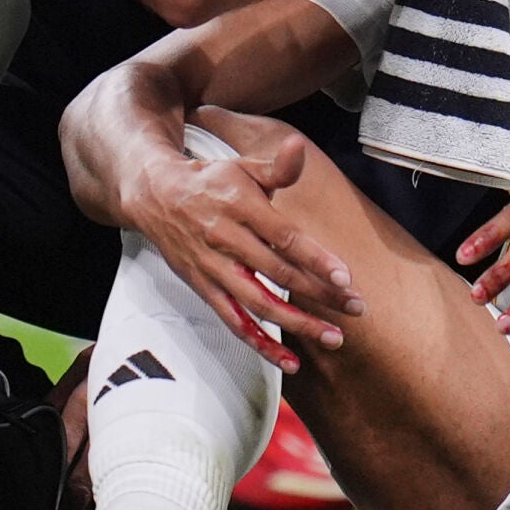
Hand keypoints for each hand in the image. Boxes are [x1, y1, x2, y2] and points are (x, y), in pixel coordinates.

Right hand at [123, 131, 361, 372]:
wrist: (153, 195)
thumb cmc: (209, 181)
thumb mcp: (242, 166)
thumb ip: (276, 166)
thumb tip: (298, 148)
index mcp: (240, 206)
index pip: (283, 237)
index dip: (315, 259)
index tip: (345, 277)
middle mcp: (225, 239)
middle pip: (278, 273)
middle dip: (320, 294)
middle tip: (355, 308)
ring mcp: (213, 268)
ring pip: (258, 304)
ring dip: (297, 324)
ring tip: (334, 337)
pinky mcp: (204, 289)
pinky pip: (234, 322)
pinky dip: (260, 344)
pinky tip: (288, 361)